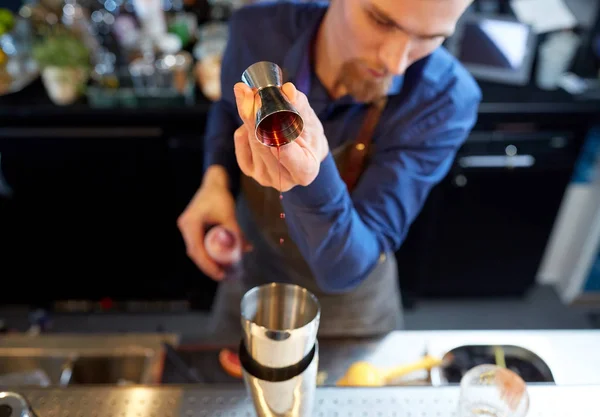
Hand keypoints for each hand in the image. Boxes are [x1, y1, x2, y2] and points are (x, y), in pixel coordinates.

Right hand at [177, 166, 249, 280]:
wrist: (214, 182)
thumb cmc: (220, 196)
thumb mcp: (229, 215)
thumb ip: (236, 232)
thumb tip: (246, 249)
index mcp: (190, 224)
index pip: (197, 250)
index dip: (207, 265)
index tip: (219, 274)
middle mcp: (185, 227)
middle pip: (195, 253)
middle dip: (208, 266)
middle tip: (223, 276)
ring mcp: (187, 227)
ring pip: (196, 250)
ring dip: (208, 260)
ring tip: (222, 270)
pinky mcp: (193, 227)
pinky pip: (199, 243)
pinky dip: (209, 252)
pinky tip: (220, 258)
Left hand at [233, 82, 328, 191]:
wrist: (301, 152)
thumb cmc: (309, 136)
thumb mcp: (311, 120)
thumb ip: (300, 106)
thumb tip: (287, 89)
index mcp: (306, 171)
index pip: (295, 160)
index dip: (284, 144)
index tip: (275, 124)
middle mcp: (284, 180)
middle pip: (265, 146)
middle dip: (254, 116)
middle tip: (246, 91)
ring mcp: (264, 177)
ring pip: (251, 141)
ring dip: (248, 116)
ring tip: (251, 95)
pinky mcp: (249, 170)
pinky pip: (241, 141)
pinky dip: (244, 126)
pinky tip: (252, 119)